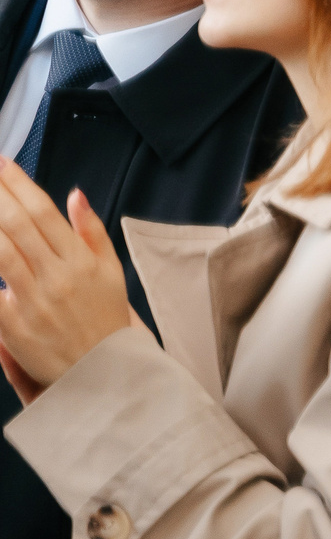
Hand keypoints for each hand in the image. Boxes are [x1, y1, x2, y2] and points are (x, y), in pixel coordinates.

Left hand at [0, 169, 144, 390]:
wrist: (103, 373)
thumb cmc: (105, 320)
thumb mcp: (111, 272)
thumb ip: (91, 231)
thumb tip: (75, 196)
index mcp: (81, 260)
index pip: (44, 212)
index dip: (20, 185)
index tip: (3, 165)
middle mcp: (57, 276)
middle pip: (17, 225)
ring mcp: (33, 300)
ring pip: (0, 252)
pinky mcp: (12, 324)